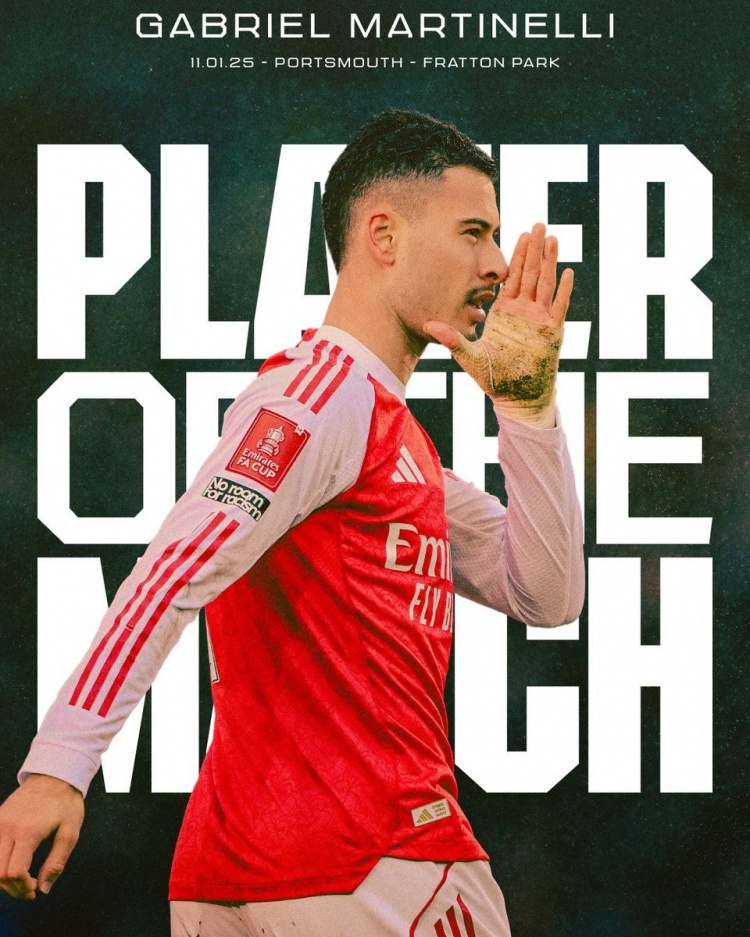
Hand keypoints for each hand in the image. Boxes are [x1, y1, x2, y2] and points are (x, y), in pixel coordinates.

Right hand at [0, 774, 83, 899]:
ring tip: (22, 877)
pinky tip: (13, 864)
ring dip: (3, 878)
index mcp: (28, 831)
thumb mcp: (70, 832)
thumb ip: (57, 862)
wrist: (54, 775)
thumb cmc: (66, 803)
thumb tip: (43, 889)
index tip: (36, 889)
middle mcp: (7, 827)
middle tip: (30, 887)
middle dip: (13, 888)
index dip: (23, 888)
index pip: (14, 872)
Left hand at [424, 223, 573, 423]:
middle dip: (534, 249)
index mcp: (505, 312)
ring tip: (552, 238)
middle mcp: (524, 312)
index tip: (518, 233)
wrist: (516, 398)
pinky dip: (563, 290)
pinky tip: (566, 272)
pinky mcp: (551, 333)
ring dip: (549, 261)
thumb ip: (453, 339)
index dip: (516, 256)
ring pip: (545, 284)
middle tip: (538, 224)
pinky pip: (558, 307)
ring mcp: (539, 320)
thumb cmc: (494, 378)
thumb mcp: (470, 356)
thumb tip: (429, 325)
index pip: (512, 278)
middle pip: (531, 273)